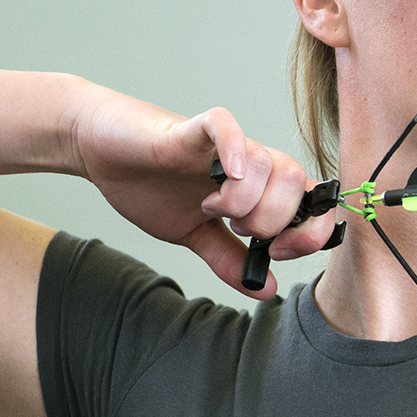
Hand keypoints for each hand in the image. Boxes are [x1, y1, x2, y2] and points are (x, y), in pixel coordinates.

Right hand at [70, 88, 341, 297]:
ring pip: (267, 163)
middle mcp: (250, 163)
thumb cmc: (152, 188)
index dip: (309, 231)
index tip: (276, 252)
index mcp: (260, 188)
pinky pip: (226, 127)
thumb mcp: (194, 235)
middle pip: (297, 183)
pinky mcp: (192, 130)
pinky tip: (227, 175)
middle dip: (273, 220)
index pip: (312, 203)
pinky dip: (234, 149)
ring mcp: (224, 145)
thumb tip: (265, 289)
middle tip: (238, 231)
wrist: (104, 156)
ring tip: (213, 209)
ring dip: (245, 199)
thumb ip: (228, 259)